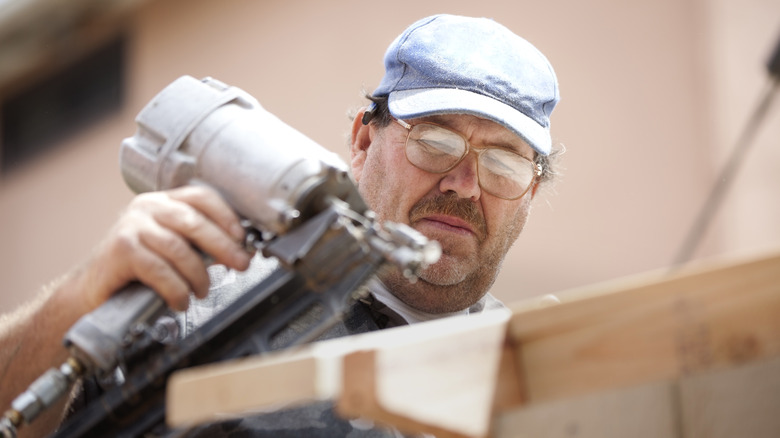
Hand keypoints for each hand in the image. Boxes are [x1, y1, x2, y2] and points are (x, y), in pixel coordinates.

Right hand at [74, 185, 251, 312]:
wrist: (95, 288)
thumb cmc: (138, 269)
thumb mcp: (173, 249)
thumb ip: (200, 245)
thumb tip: (237, 252)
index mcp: (164, 202)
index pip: (201, 197)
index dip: (226, 216)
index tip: (242, 238)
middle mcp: (147, 208)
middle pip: (194, 222)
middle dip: (223, 246)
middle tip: (240, 264)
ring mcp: (132, 227)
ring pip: (179, 249)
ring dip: (198, 275)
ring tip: (202, 291)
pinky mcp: (122, 250)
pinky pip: (160, 270)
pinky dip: (177, 289)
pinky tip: (181, 301)